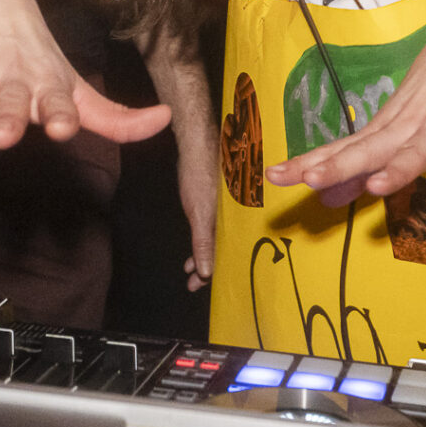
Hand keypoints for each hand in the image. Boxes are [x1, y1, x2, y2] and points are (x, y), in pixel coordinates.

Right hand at [0, 0, 169, 147]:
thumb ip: (115, 117)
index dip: (59, 115)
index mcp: (44, 87)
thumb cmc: (36, 57)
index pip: (56, 104)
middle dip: (8, 118)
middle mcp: (12, 79)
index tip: (62, 128)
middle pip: (10, 102)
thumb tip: (165, 120)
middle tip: (3, 136)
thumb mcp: (74, 85)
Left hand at [174, 130, 219, 290]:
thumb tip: (205, 273)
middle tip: (192, 283)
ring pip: (218, 238)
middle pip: (224, 249)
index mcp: (235, 222)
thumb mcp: (199, 213)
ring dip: (203, 253)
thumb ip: (204, 242)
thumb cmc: (200, 174)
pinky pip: (214, 226)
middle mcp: (235, 217)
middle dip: (207, 266)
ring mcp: (227, 208)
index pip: (227, 256)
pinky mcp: (219, 200)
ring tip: (189, 268)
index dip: (213, 273)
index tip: (198, 286)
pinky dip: (203, 238)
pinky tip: (194, 245)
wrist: (197, 140)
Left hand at [263, 6, 425, 202]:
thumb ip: (359, 167)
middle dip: (337, 166)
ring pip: (414, 151)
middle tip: (308, 180)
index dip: (308, 164)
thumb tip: (324, 197)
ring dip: (396, 170)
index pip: (339, 151)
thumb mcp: (389, 130)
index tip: (274, 175)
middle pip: (366, 151)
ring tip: (376, 188)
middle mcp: (402, 129)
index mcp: (381, 132)